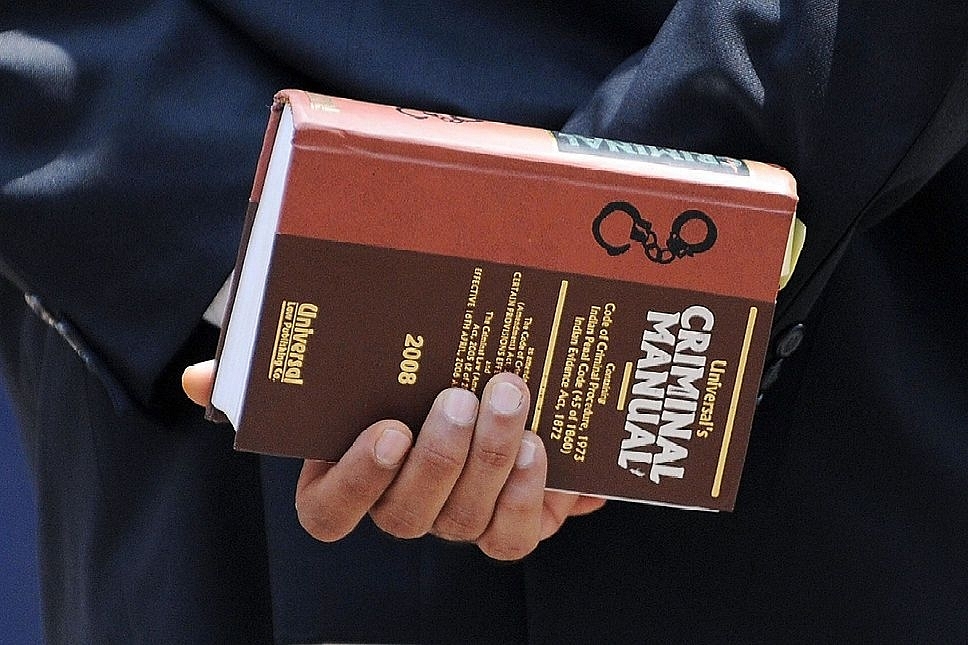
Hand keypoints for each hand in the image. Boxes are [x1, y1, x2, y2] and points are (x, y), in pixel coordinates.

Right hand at [183, 361, 604, 559]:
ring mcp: (458, 521)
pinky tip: (544, 450)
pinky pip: (519, 535)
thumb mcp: (337, 364)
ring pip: (469, 521)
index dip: (356, 482)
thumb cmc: (399, 375)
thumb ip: (271, 374)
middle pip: (410, 513)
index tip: (384, 431)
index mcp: (349, 479)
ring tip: (512, 404)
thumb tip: (199, 380)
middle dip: (440, 458)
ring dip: (491, 464)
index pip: (329, 513)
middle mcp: (402, 509)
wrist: (483, 378)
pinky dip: (533, 496)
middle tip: (462, 397)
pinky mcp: (511, 521)